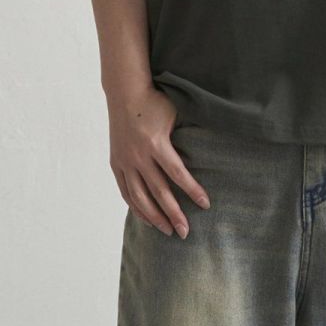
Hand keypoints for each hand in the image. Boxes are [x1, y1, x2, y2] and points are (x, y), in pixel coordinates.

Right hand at [107, 86, 209, 237]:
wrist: (124, 92)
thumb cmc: (155, 102)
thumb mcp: (175, 115)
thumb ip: (185, 138)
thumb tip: (208, 155)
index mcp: (155, 144)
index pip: (177, 174)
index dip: (192, 191)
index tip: (205, 205)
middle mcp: (138, 156)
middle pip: (159, 192)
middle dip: (174, 214)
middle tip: (186, 232)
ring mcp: (125, 161)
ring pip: (140, 197)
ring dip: (155, 217)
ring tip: (168, 232)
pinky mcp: (117, 164)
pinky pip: (126, 192)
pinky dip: (136, 208)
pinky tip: (147, 220)